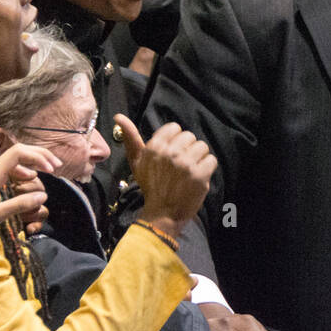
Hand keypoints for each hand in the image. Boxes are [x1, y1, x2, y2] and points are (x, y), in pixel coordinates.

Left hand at [0, 143, 55, 256]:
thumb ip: (20, 204)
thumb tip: (43, 196)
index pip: (19, 153)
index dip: (38, 157)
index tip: (51, 170)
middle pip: (20, 151)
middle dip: (40, 157)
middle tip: (56, 167)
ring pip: (16, 161)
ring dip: (33, 165)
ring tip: (47, 174)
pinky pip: (11, 171)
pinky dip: (24, 174)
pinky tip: (27, 184)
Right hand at [115, 113, 214, 238]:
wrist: (162, 213)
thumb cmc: (150, 185)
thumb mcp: (137, 161)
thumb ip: (130, 138)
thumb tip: (118, 117)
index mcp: (154, 147)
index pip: (175, 128)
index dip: (175, 141)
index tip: (171, 154)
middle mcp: (170, 153)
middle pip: (190, 137)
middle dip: (187, 149)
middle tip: (180, 165)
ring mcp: (186, 164)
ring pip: (203, 147)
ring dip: (199, 158)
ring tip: (189, 171)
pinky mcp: (199, 175)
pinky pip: (211, 160)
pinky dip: (207, 169)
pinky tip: (197, 177)